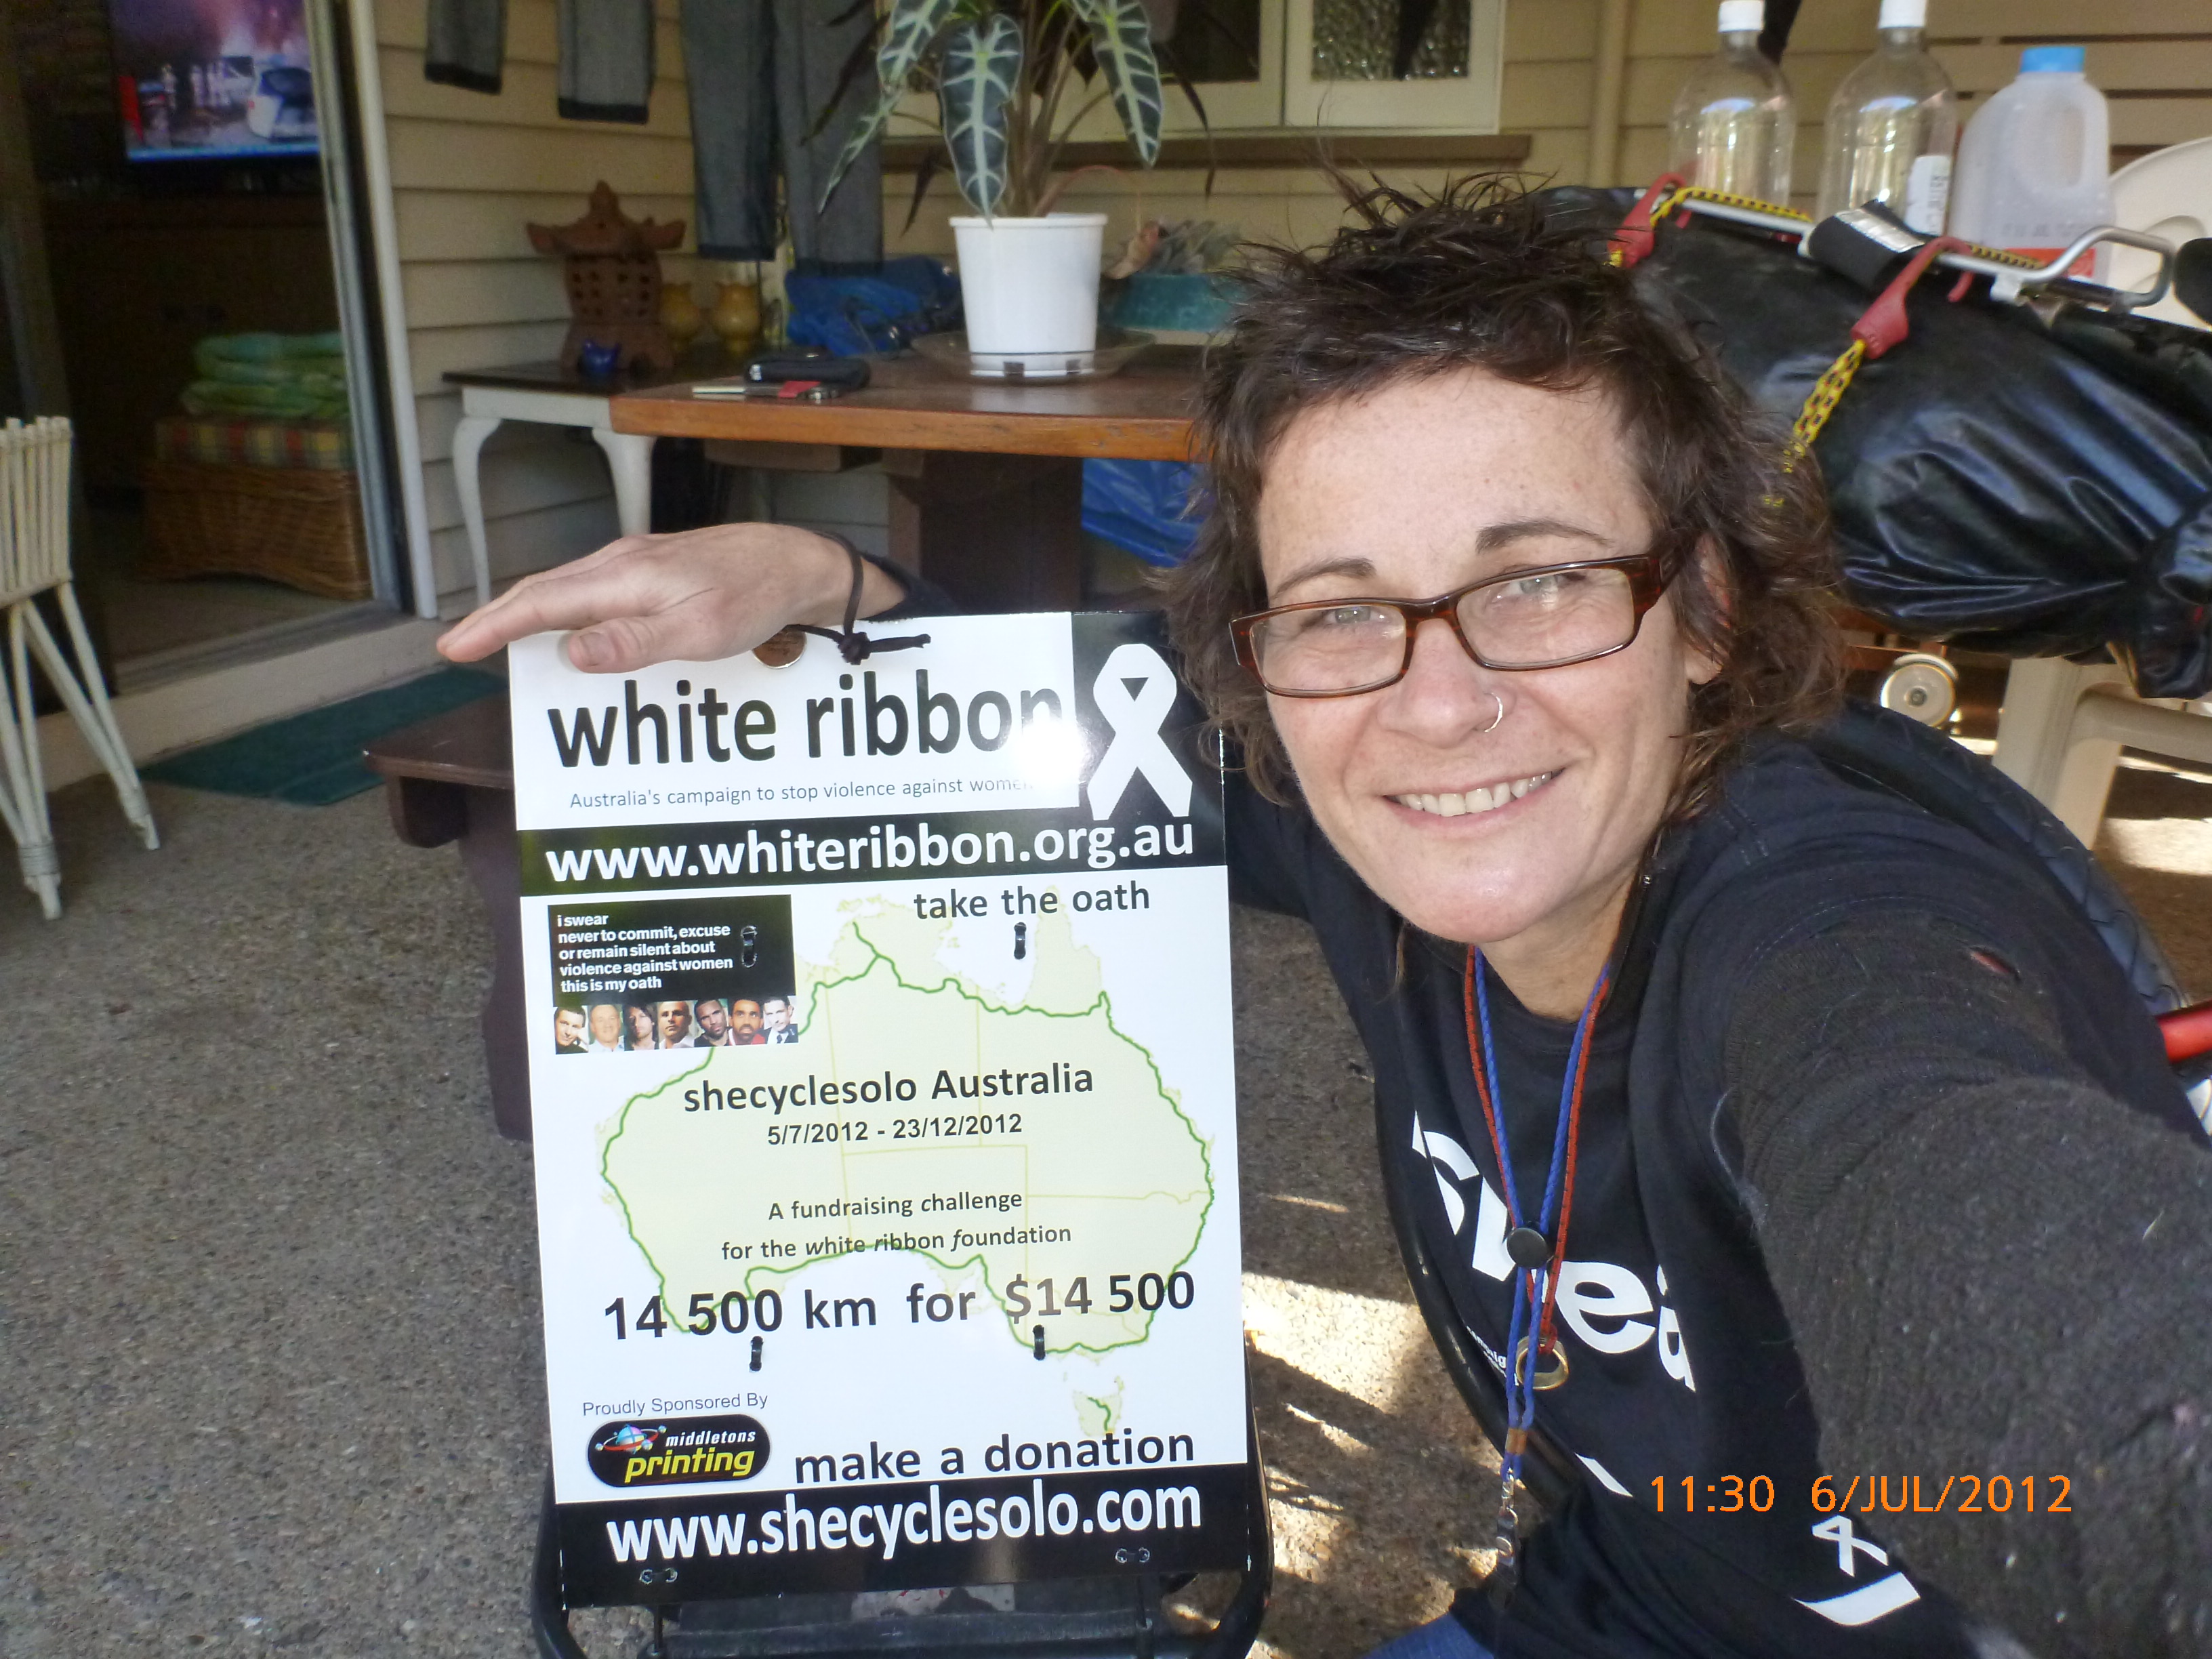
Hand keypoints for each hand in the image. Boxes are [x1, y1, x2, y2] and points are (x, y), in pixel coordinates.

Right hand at [436, 522, 907, 672]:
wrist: (793, 562)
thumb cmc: (754, 597)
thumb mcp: (699, 631)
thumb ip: (633, 642)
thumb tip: (570, 652)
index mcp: (624, 577)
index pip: (542, 603)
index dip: (493, 626)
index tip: (454, 648)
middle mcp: (619, 562)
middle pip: (542, 591)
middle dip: (496, 619)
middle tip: (458, 647)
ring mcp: (633, 562)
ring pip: (564, 588)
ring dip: (525, 613)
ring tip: (494, 639)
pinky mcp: (649, 567)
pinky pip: (589, 589)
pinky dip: (560, 608)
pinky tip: (561, 627)